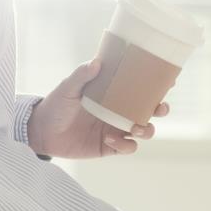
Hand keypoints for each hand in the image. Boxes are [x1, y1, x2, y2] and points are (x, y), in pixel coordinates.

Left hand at [27, 59, 169, 158]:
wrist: (41, 133)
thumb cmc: (55, 105)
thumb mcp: (67, 88)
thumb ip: (81, 76)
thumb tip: (96, 62)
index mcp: (112, 94)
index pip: (139, 87)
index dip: (157, 85)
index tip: (169, 80)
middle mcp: (118, 111)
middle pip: (148, 110)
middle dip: (160, 109)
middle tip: (159, 108)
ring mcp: (116, 129)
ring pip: (143, 130)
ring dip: (146, 130)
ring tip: (135, 128)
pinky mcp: (109, 147)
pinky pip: (127, 148)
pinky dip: (125, 145)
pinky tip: (112, 140)